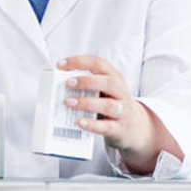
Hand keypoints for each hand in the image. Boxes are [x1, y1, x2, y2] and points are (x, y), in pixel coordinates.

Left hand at [58, 55, 179, 172]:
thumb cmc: (111, 104)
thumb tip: (58, 86)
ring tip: (69, 102)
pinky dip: (92, 124)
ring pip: (108, 105)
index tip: (60, 65)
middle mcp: (120, 92)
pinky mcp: (119, 128)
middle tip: (68, 84)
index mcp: (114, 77)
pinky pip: (107, 126)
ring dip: (87, 103)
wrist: (133, 127)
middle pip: (108, 82)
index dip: (79, 62)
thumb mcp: (104, 90)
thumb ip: (87, 85)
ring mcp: (122, 110)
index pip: (98, 63)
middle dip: (86, 81)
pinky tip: (79, 122)